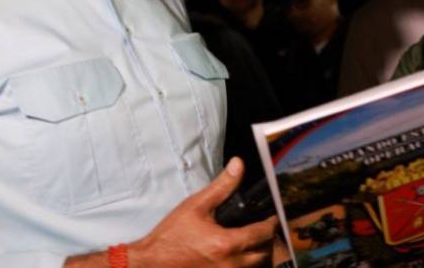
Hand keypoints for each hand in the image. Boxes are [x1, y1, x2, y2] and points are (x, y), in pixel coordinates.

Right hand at [129, 157, 277, 266]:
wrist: (149, 263)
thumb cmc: (170, 236)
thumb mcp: (196, 206)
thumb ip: (222, 186)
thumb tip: (238, 165)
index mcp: (226, 244)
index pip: (262, 234)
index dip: (271, 224)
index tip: (274, 217)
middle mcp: (229, 264)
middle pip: (263, 255)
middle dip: (267, 241)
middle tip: (265, 228)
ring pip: (253, 267)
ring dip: (257, 255)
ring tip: (254, 241)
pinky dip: (244, 265)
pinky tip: (238, 255)